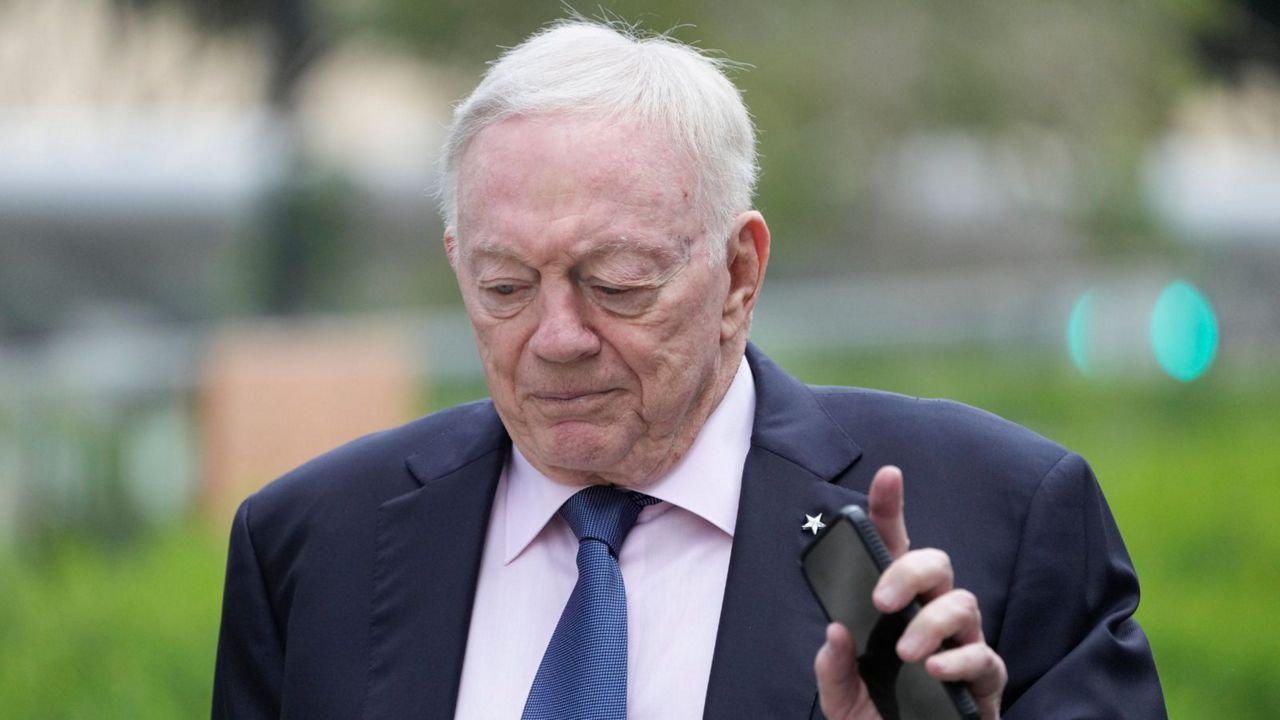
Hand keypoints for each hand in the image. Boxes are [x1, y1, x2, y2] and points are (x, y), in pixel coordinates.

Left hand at [814, 466, 1006, 719]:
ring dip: (933, 622)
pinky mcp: (985, 681)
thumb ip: (834, 668)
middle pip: (936, 564)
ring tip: (907, 652)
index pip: (893, 548)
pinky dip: (960, 660)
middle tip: (881, 601)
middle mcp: (931, 617)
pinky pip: (985, 657)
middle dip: (909, 571)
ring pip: (964, 603)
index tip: (887, 475)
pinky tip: (936, 670)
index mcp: (893, 609)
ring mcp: (961, 645)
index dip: (890, 508)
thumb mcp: (841, 698)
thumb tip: (837, 632)